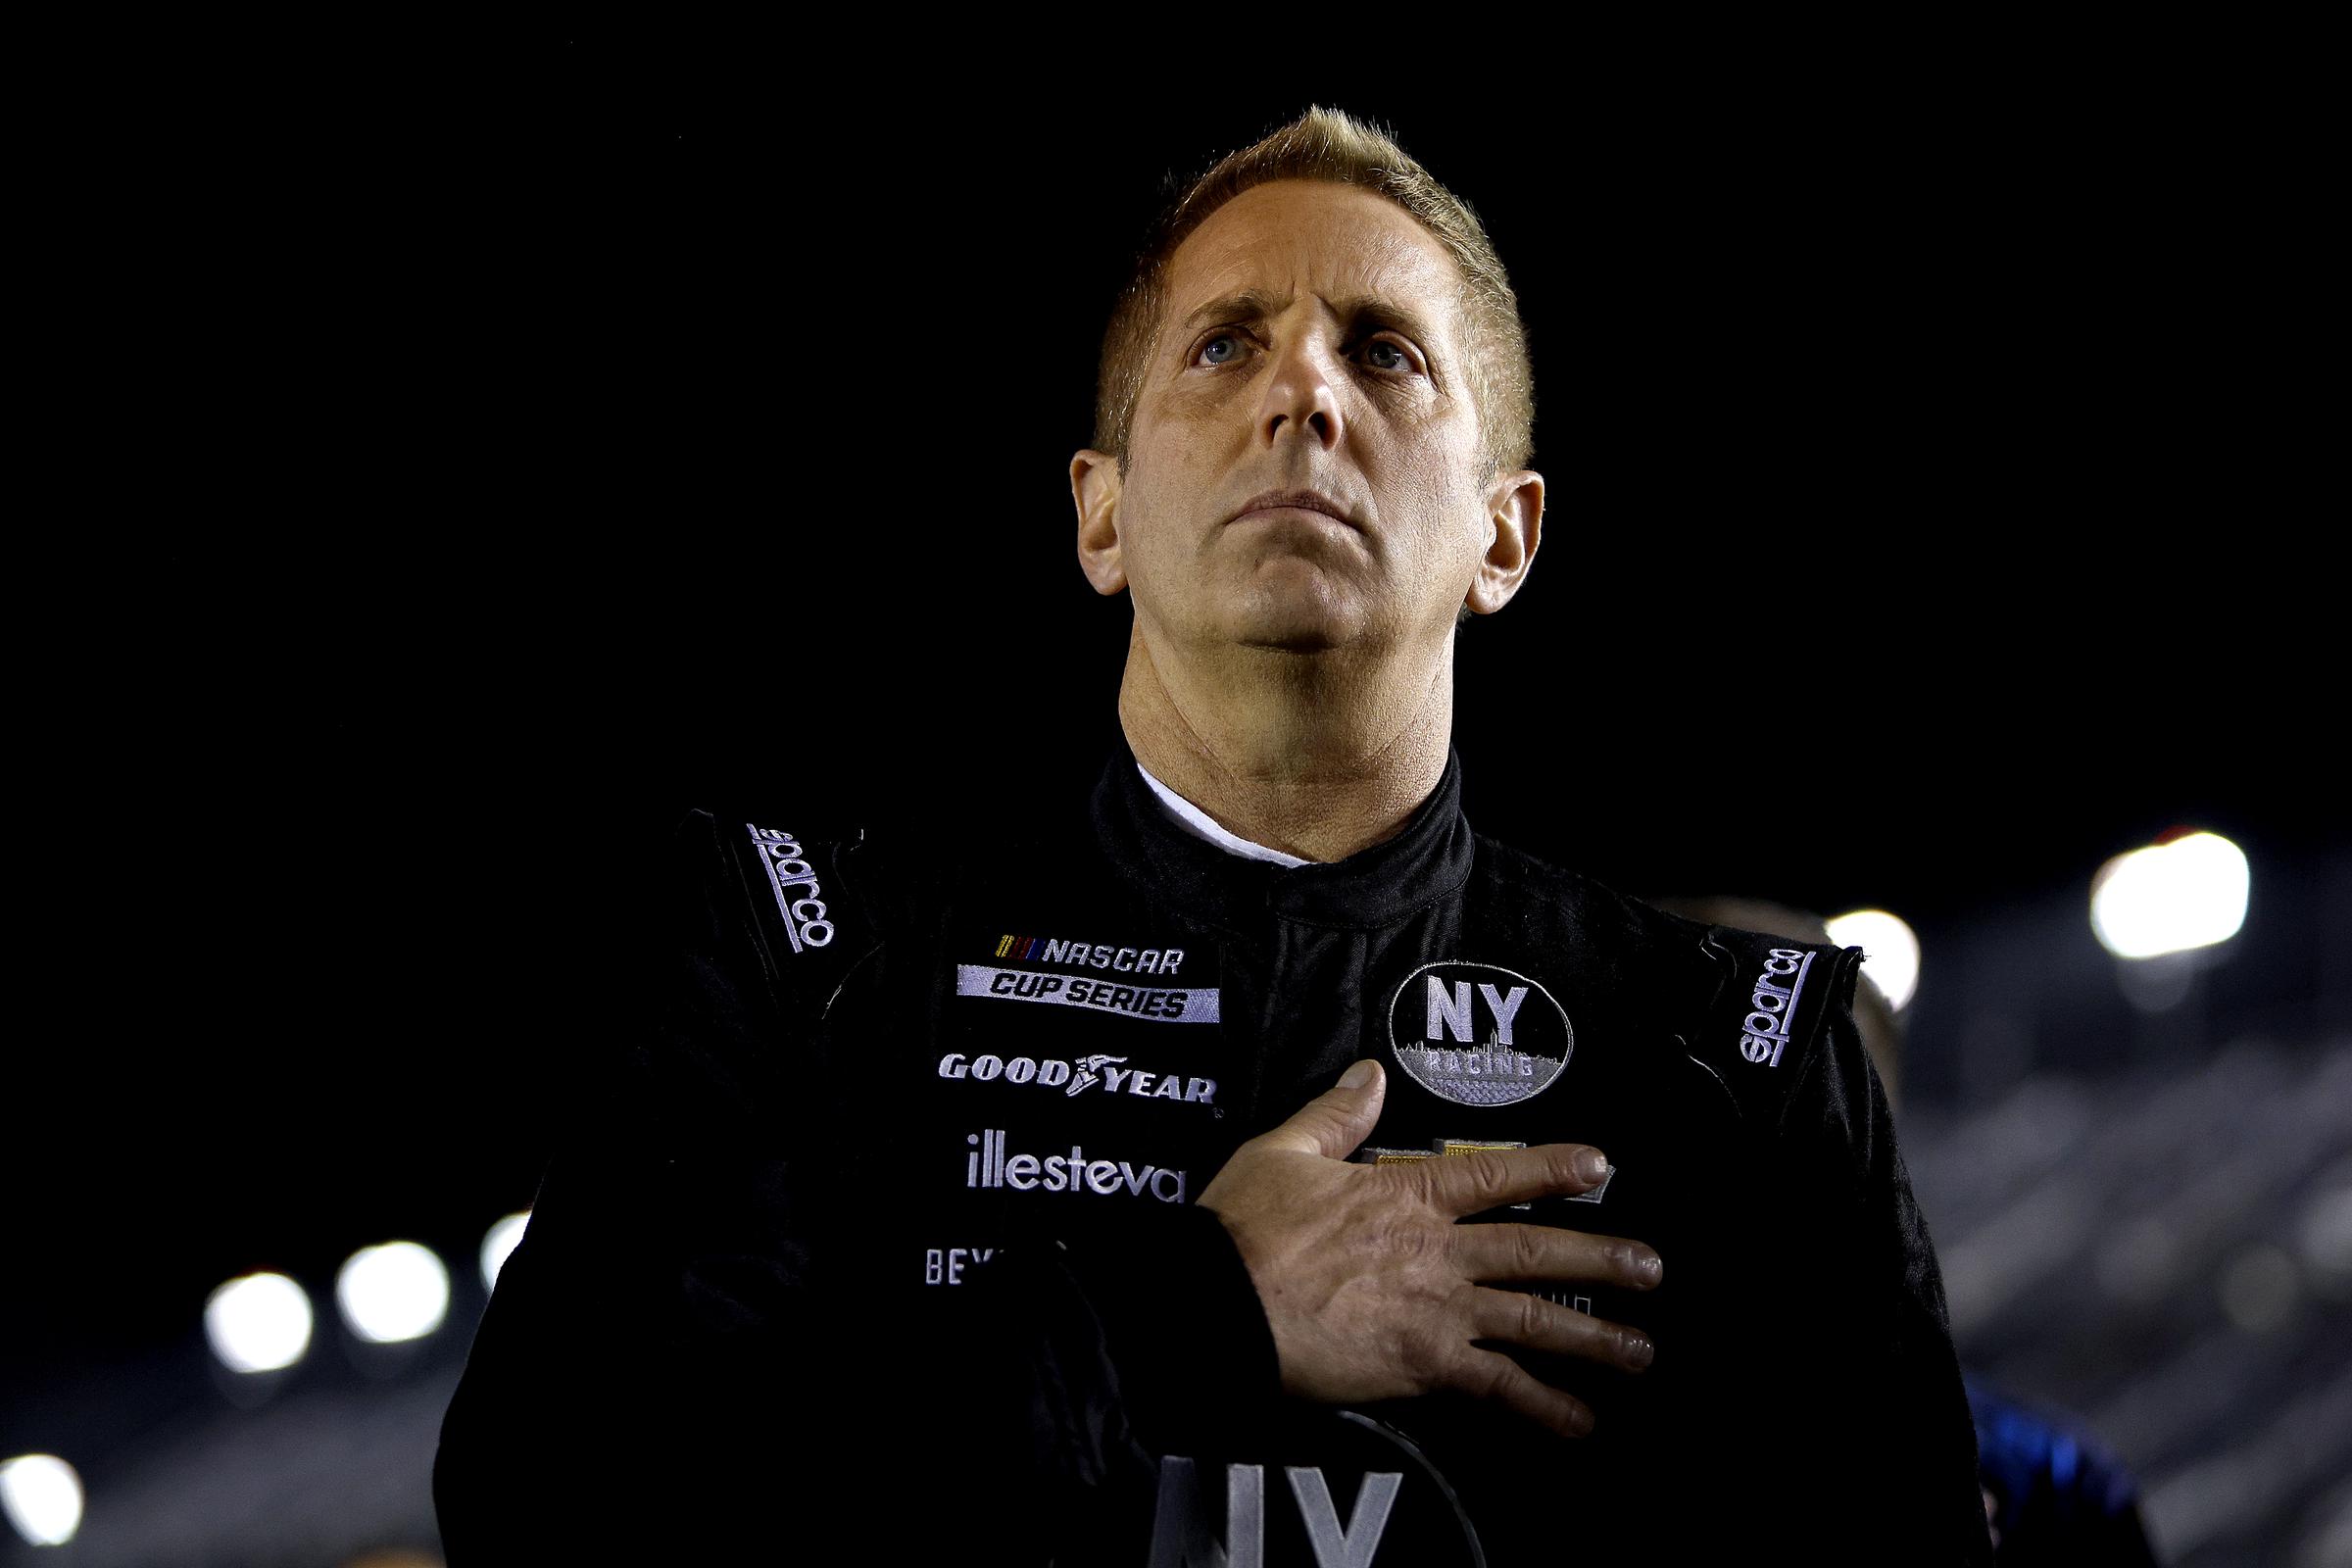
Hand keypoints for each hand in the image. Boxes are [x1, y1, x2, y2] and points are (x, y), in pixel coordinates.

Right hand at [1198, 1059, 1661, 1438]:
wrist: (1220, 1305)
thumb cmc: (1243, 1230)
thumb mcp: (1283, 1151)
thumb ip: (1335, 1114)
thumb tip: (1368, 1073)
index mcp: (1406, 1192)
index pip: (1496, 1173)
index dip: (1553, 1167)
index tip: (1599, 1165)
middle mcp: (1438, 1251)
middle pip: (1537, 1252)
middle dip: (1602, 1259)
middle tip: (1652, 1268)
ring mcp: (1438, 1312)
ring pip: (1533, 1321)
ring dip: (1594, 1337)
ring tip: (1639, 1351)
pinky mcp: (1424, 1367)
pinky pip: (1497, 1388)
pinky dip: (1543, 1406)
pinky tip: (1580, 1421)